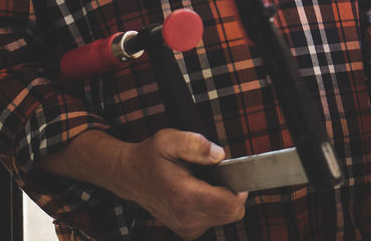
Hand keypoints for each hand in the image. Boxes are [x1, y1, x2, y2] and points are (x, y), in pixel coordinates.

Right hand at [114, 129, 247, 239]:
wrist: (130, 177)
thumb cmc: (150, 157)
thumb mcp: (170, 139)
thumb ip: (197, 145)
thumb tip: (220, 156)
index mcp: (186, 197)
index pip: (232, 206)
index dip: (239, 189)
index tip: (232, 173)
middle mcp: (187, 219)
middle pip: (232, 213)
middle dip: (231, 192)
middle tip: (216, 174)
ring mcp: (187, 228)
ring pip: (224, 216)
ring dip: (221, 198)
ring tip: (202, 181)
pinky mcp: (187, 231)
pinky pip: (214, 219)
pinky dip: (212, 205)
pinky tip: (197, 191)